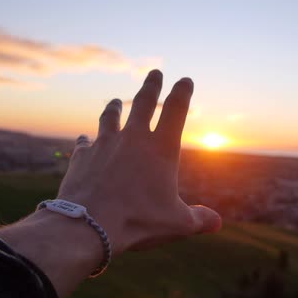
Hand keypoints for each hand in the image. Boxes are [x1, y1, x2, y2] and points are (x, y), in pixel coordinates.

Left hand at [58, 69, 221, 254]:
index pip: (176, 110)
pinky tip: (85, 140)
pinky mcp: (82, 155)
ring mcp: (105, 144)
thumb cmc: (138, 221)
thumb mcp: (176, 223)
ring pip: (110, 117)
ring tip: (114, 101)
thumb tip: (216, 222)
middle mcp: (133, 138)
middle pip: (143, 102)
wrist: (90, 224)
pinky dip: (87, 141)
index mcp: (161, 149)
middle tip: (154, 72)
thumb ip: (198, 219)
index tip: (185, 80)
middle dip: (151, 85)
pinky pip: (85, 143)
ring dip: (114, 107)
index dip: (183, 92)